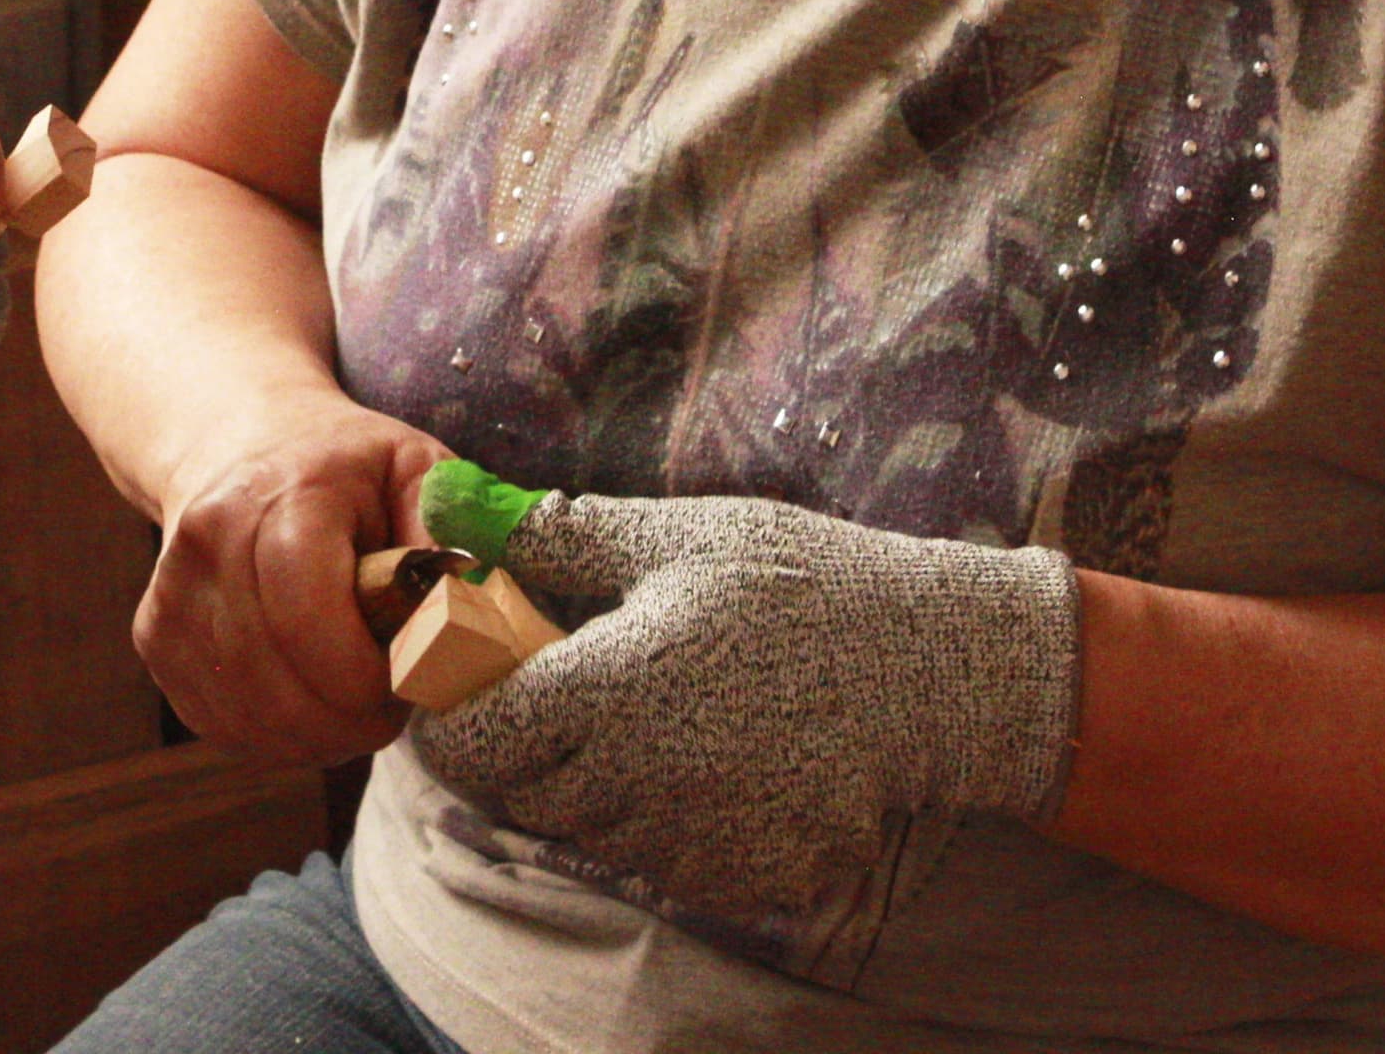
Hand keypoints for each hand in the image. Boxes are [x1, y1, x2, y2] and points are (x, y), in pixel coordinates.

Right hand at [138, 398, 447, 765]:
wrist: (235, 442)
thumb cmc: (345, 468)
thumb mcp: (415, 469)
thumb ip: (449, 535)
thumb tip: (468, 616)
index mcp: (281, 494)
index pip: (307, 616)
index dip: (363, 675)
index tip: (405, 682)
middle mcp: (208, 542)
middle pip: (279, 684)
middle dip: (351, 720)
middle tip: (392, 706)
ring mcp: (171, 593)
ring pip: (249, 719)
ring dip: (317, 737)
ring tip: (354, 702)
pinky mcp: (155, 638)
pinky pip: (221, 727)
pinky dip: (276, 737)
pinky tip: (309, 700)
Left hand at [405, 491, 1080, 923]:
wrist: (933, 666)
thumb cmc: (800, 583)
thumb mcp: (676, 536)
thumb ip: (559, 538)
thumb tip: (450, 508)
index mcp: (610, 693)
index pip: (473, 741)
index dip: (453, 716)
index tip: (469, 685)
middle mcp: (642, 784)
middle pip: (523, 795)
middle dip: (522, 748)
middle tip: (566, 691)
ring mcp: (696, 843)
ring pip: (591, 833)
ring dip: (595, 787)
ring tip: (655, 719)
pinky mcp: (745, 877)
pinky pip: (665, 865)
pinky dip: (665, 825)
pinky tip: (711, 763)